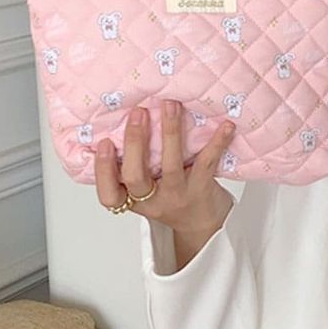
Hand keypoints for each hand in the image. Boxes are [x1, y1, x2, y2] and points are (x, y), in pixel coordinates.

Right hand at [94, 98, 235, 233]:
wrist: (201, 223)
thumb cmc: (169, 197)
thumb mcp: (143, 188)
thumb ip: (132, 163)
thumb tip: (122, 119)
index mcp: (132, 199)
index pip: (108, 194)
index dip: (102, 170)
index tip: (104, 143)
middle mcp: (152, 200)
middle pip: (136, 177)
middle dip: (135, 143)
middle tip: (138, 112)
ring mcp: (177, 195)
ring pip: (170, 166)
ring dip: (170, 132)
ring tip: (171, 105)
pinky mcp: (201, 189)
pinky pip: (207, 163)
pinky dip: (216, 142)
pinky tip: (225, 125)